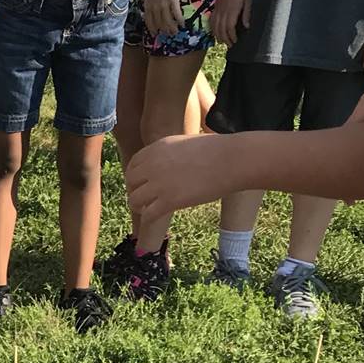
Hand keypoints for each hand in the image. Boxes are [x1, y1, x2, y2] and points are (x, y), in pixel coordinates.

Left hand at [125, 132, 243, 223]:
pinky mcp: (169, 201)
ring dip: (138, 207)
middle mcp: (153, 165)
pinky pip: (148, 215)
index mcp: (157, 148)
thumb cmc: (217, 150)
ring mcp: (160, 184)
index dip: (135, 177)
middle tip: (144, 198)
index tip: (141, 185)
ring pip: (134, 200)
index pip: (133, 165)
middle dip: (135, 191)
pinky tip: (154, 219)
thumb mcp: (184, 143)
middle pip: (130, 183)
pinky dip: (148, 219)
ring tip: (147, 209)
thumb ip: (168, 154)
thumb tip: (165, 165)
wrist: (233, 159)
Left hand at [143, 0, 183, 37]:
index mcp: (148, 6)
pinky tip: (182, 24)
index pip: (149, 21)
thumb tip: (156, 12)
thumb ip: (152, 4)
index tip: (156, 34)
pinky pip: (176, 14)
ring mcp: (163, 4)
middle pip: (159, 23)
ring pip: (168, 21)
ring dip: (172, 28)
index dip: (153, 29)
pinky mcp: (173, 0)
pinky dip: (179, 20)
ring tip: (176, 31)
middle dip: (164, 31)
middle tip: (169, 34)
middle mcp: (154, 7)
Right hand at [210, 0, 249, 45]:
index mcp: (232, 11)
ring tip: (222, 41)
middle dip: (225, 39)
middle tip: (230, 45)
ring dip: (218, 35)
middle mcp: (223, 12)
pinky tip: (214, 32)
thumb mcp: (248, 0)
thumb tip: (246, 26)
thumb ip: (246, 14)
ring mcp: (218, 9)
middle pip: (221, 30)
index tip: (235, 42)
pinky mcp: (216, 6)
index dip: (232, 37)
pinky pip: (211, 20)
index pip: (230, 28)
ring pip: (215, 26)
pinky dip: (212, 28)